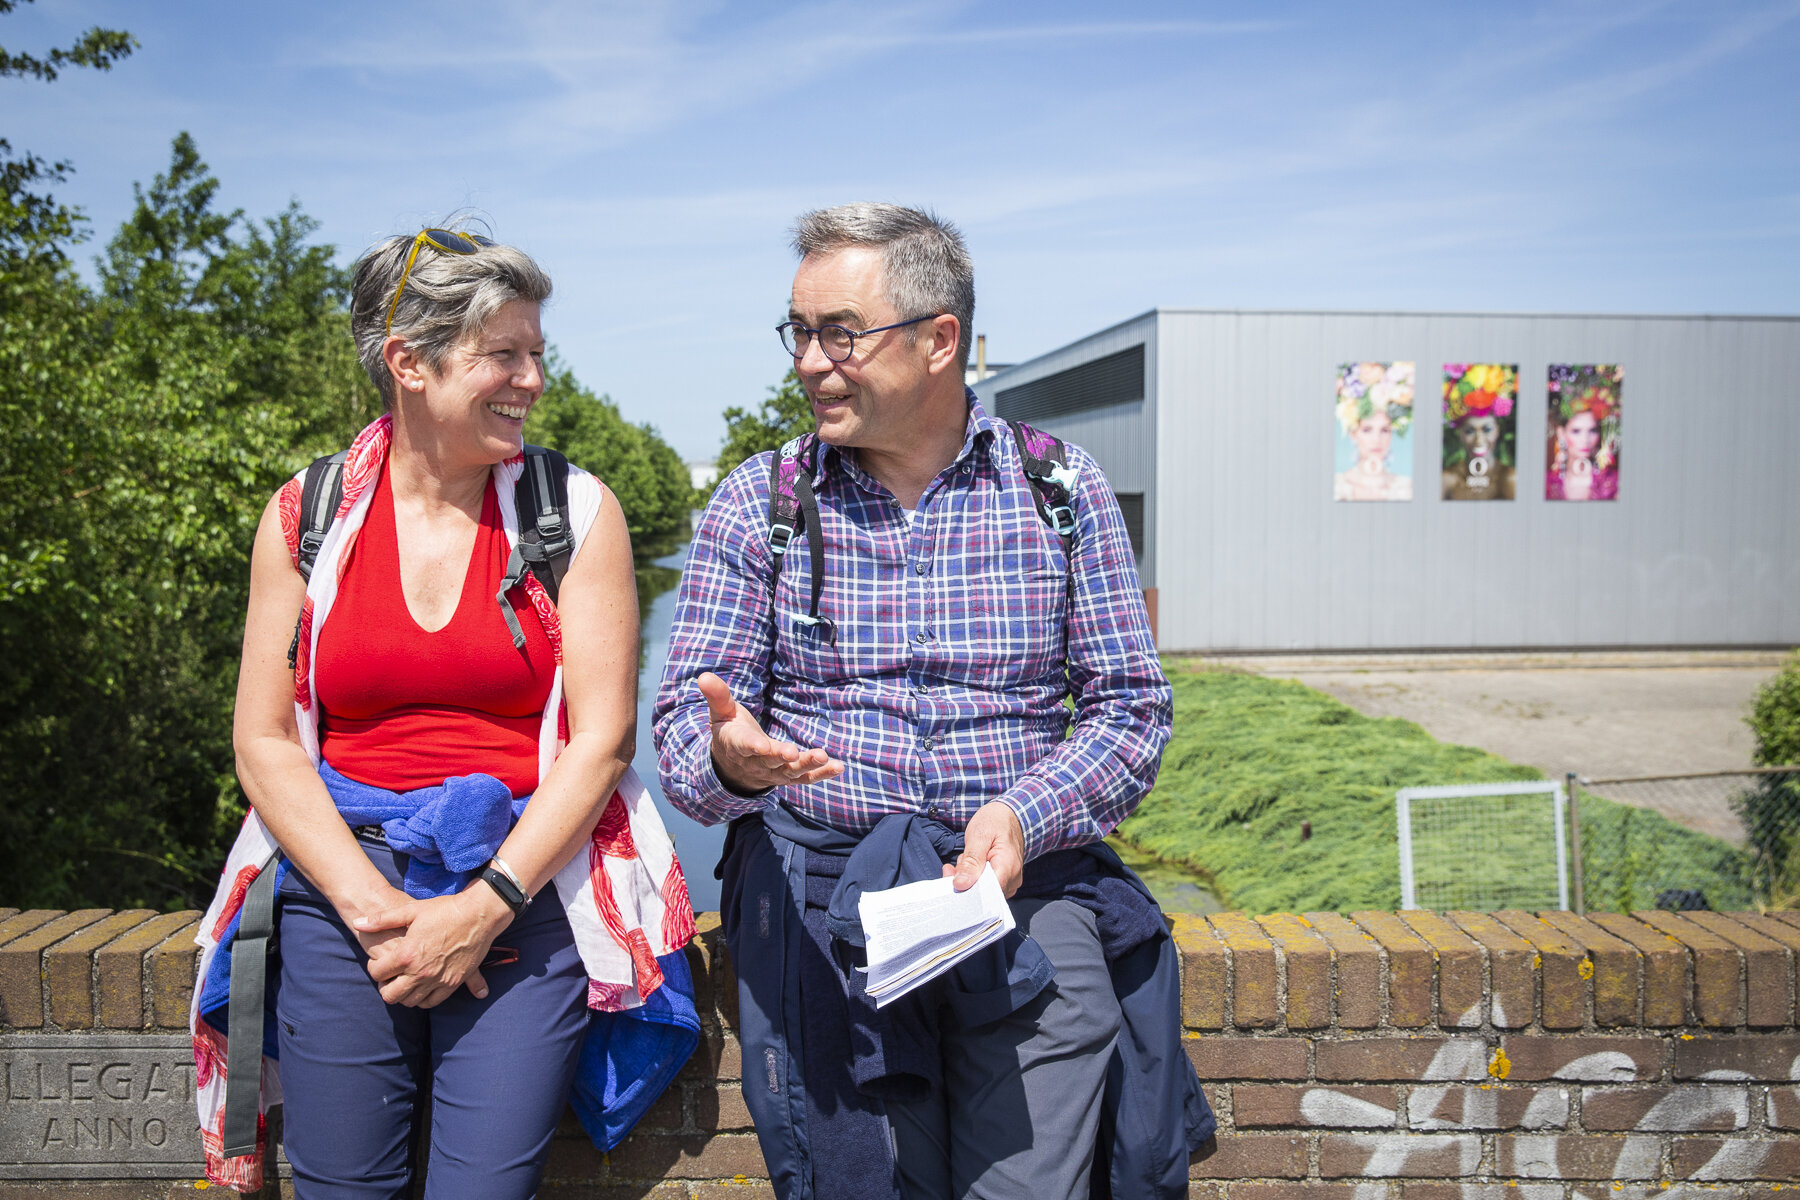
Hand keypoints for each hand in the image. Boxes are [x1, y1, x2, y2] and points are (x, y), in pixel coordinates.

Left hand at [352, 885, 513, 1007]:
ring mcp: (438, 980)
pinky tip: (422, 986)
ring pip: (410, 1002)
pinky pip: (431, 1002)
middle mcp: (420, 972)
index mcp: (406, 954)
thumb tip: (358, 923)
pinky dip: (423, 998)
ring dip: (404, 994)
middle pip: (390, 995)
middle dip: (385, 987)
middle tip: (389, 976)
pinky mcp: (453, 983)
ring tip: (405, 980)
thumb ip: (382, 919)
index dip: (374, 967)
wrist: (479, 914)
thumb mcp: (411, 910)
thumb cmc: (444, 910)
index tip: (379, 962)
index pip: (377, 973)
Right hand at [698, 671, 842, 793]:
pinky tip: (838, 767)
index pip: (744, 746)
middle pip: (770, 761)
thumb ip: (717, 696)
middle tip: (793, 752)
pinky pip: (805, 778)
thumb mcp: (721, 713)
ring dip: (807, 765)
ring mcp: (774, 772)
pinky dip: (821, 774)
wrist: (733, 769)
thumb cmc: (730, 732)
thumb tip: (704, 676)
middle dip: (781, 756)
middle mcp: (756, 762)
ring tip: (823, 757)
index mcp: (737, 744)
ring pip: (790, 771)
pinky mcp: (788, 776)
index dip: (752, 746)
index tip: (761, 745)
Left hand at [946, 801, 1025, 897]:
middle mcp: (1012, 879)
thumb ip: (971, 862)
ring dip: (968, 877)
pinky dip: (973, 876)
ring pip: (982, 890)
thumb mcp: (979, 836)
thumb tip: (960, 885)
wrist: (1009, 814)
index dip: (967, 889)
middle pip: (983, 894)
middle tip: (956, 863)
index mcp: (1008, 868)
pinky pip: (986, 885)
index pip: (986, 894)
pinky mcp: (1004, 879)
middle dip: (964, 881)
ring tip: (965, 859)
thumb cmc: (996, 821)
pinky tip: (969, 863)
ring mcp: (1010, 881)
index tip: (951, 877)